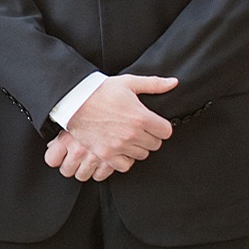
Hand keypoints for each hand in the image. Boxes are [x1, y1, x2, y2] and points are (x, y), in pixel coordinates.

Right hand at [45, 74, 177, 182]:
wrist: (73, 102)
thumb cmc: (100, 91)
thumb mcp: (128, 83)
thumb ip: (154, 84)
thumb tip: (174, 83)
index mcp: (141, 116)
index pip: (166, 131)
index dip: (161, 127)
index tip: (153, 123)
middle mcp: (132, 134)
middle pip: (155, 145)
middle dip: (150, 136)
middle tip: (139, 129)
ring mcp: (119, 146)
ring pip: (142, 155)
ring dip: (138, 147)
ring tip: (128, 137)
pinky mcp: (106, 154)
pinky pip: (125, 165)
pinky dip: (125, 159)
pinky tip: (120, 148)